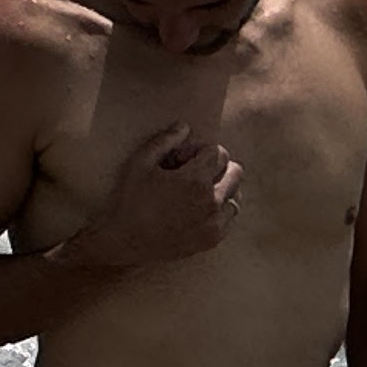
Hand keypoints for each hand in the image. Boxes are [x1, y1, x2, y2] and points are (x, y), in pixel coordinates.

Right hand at [75, 123, 244, 268]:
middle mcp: (212, 201)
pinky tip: (200, 209)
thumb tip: (184, 126)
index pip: (218, 153)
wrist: (129, 240)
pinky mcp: (214, 238)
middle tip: (196, 172)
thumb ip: (164, 141)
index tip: (185, 158)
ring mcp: (216, 222)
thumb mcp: (140, 163)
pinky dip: (221, 210)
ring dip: (223, 189)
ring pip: (237, 196)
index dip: (201, 151)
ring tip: (200, 192)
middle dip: (219, 166)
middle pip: (236, 172)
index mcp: (195, 180)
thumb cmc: (132, 199)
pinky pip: (231, 218)